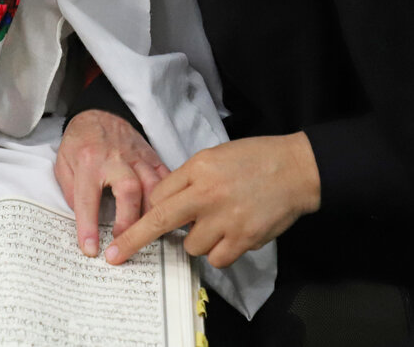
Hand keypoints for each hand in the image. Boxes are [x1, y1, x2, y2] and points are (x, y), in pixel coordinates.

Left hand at [55, 110, 168, 256]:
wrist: (99, 112)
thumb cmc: (80, 141)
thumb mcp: (62, 163)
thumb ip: (70, 191)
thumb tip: (83, 221)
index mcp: (88, 161)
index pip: (87, 198)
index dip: (88, 226)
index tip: (91, 249)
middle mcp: (115, 159)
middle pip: (129, 189)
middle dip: (128, 220)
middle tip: (124, 245)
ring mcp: (136, 157)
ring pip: (152, 185)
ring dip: (151, 213)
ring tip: (148, 234)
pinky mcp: (151, 156)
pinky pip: (165, 177)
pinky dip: (169, 196)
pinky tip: (168, 213)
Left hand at [105, 133, 320, 268]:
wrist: (296, 169)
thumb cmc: (255, 159)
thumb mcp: (215, 155)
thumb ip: (189, 178)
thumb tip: (165, 203)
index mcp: (199, 168)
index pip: (159, 195)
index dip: (149, 210)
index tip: (132, 225)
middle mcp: (208, 194)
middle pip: (161, 221)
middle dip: (135, 239)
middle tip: (117, 253)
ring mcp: (226, 218)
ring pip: (192, 245)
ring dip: (198, 240)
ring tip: (218, 223)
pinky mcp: (244, 238)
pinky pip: (217, 258)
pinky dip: (220, 252)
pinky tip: (231, 235)